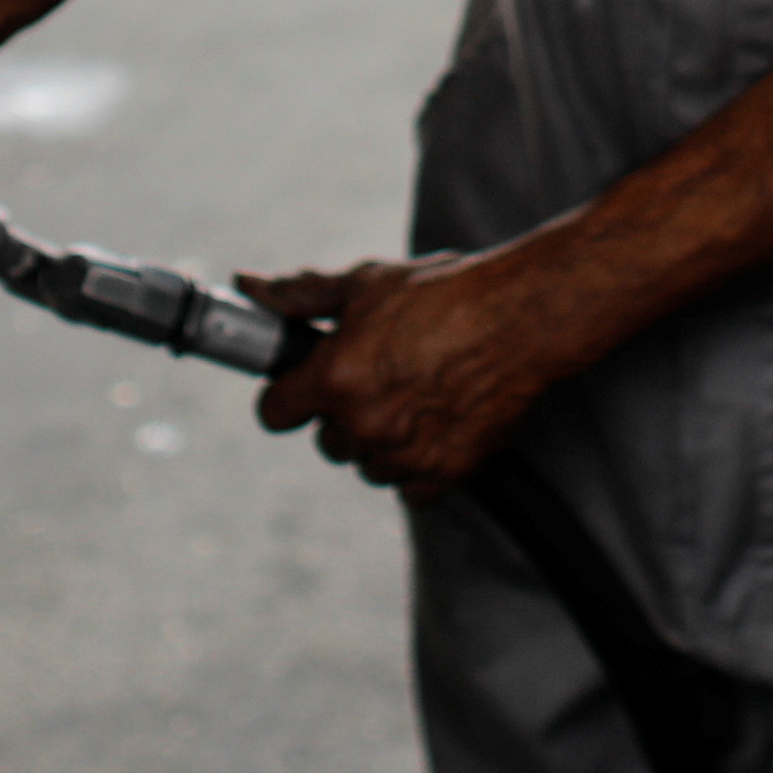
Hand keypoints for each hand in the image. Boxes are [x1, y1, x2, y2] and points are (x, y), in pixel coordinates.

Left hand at [243, 250, 579, 500]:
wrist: (525, 317)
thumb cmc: (447, 293)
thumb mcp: (366, 283)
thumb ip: (301, 294)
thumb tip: (248, 285)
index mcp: (333, 377)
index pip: (274, 413)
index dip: (288, 396)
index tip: (305, 387)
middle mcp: (362, 423)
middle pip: (326, 440)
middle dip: (344, 414)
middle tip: (380, 378)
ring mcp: (403, 454)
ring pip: (368, 465)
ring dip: (382, 441)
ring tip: (417, 395)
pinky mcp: (443, 474)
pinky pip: (410, 489)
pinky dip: (420, 464)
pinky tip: (439, 423)